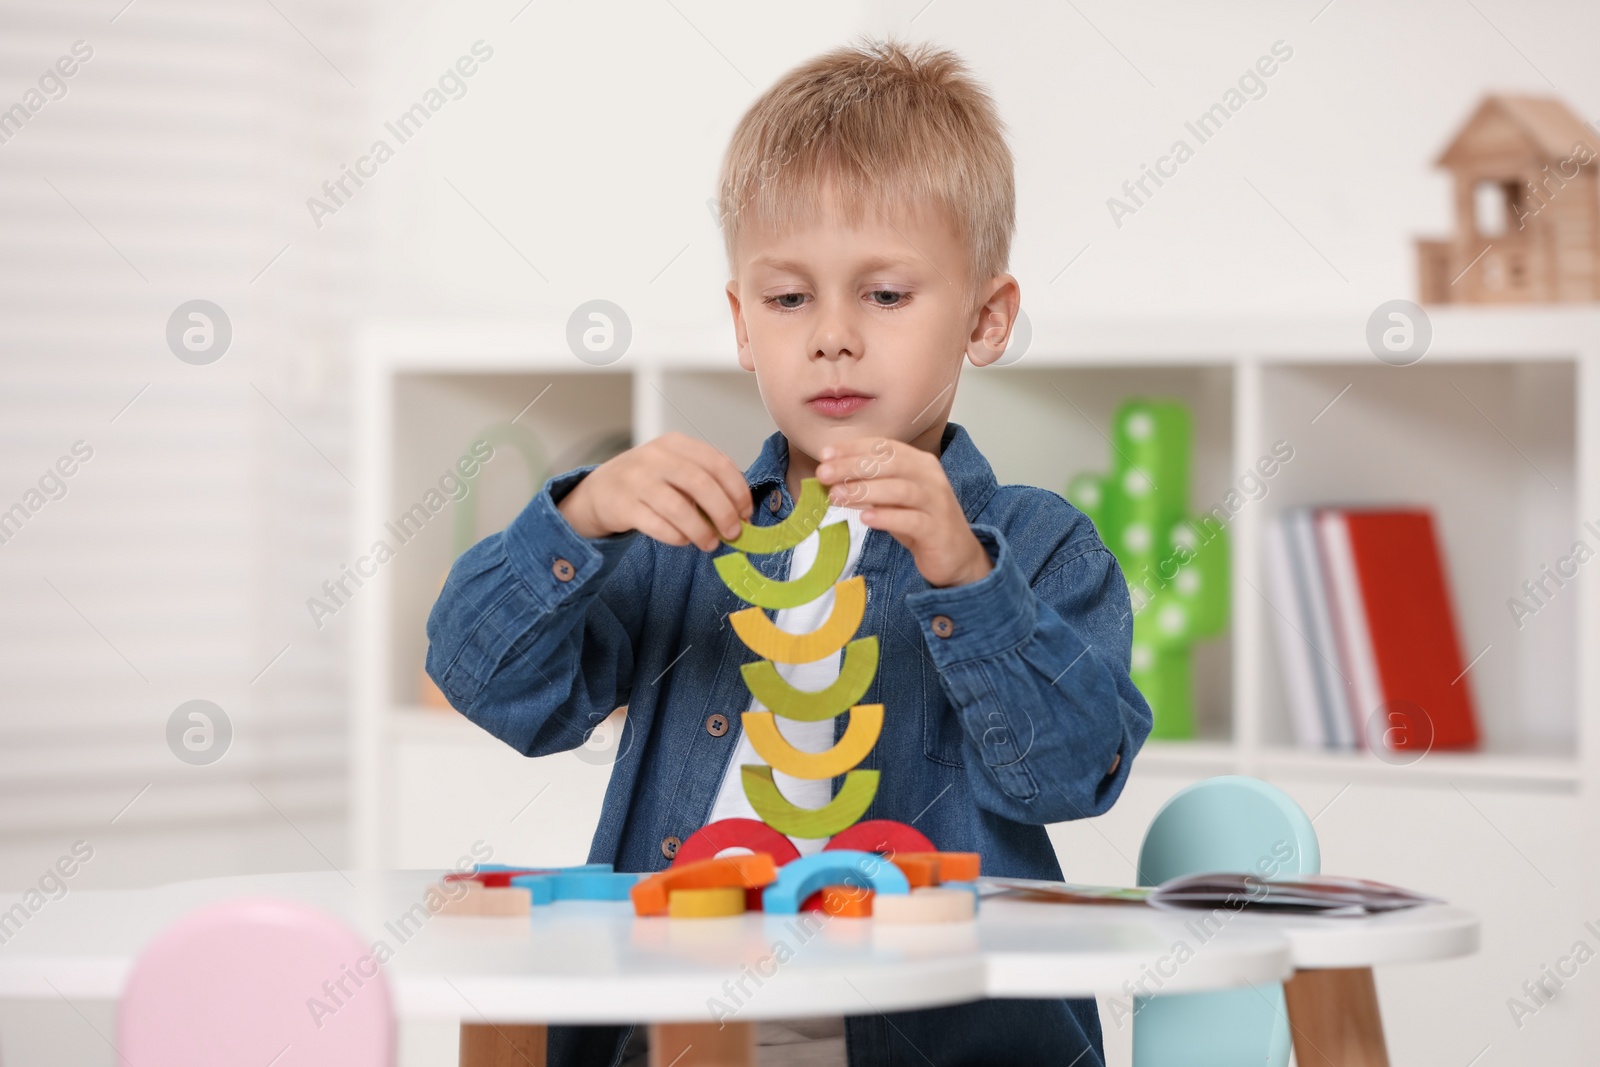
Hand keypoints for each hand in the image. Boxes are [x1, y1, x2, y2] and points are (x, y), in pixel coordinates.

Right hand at [558, 431, 752, 551]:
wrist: (600, 490)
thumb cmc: (648, 480)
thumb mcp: (675, 466)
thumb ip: (705, 478)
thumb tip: (740, 509)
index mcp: (676, 443)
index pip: (717, 463)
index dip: (737, 490)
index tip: (746, 512)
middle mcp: (655, 457)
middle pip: (701, 484)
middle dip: (724, 512)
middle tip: (734, 533)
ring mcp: (637, 480)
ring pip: (679, 508)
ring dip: (701, 531)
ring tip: (710, 543)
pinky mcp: (623, 506)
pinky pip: (658, 526)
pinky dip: (677, 537)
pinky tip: (684, 540)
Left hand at [815, 435, 992, 587]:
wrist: (955, 555)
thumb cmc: (919, 521)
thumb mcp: (894, 498)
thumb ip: (871, 484)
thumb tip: (831, 475)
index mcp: (920, 462)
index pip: (884, 447)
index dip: (853, 448)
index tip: (825, 455)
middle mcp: (931, 477)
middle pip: (890, 464)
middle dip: (853, 467)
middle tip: (823, 475)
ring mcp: (937, 503)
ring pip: (900, 489)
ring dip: (865, 491)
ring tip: (837, 496)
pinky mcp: (937, 529)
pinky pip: (911, 520)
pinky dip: (886, 517)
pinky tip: (865, 518)